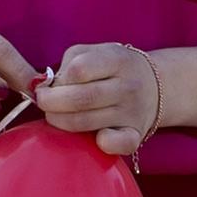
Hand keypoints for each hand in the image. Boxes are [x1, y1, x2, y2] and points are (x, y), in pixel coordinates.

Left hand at [33, 42, 161, 155]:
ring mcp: (133, 112)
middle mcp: (127, 86)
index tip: (50, 84)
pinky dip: (104, 143)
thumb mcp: (92, 53)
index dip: (58, 79)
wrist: (154, 85)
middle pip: (81, 98)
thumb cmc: (111, 68)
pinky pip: (121, 144)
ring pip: (87, 122)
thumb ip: (68, 64)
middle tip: (43, 103)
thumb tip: (47, 87)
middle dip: (51, 103)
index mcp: (117, 59)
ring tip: (55, 116)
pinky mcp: (136, 134)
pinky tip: (92, 138)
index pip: (79, 69)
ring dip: (62, 121)